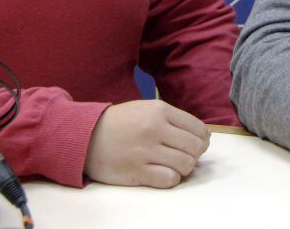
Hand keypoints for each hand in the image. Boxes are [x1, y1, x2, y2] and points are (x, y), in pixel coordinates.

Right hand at [84, 100, 210, 187]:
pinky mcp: (136, 170)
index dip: (202, 140)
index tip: (197, 145)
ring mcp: (145, 150)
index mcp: (160, 110)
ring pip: (186, 164)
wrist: (86, 136)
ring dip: (184, 168)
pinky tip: (163, 173)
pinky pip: (169, 179)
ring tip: (174, 165)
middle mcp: (155, 129)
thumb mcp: (146, 109)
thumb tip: (201, 135)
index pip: (199, 128)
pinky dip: (171, 179)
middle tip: (186, 156)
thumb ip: (172, 119)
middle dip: (195, 155)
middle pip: (195, 147)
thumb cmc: (120, 123)